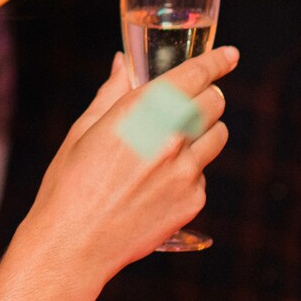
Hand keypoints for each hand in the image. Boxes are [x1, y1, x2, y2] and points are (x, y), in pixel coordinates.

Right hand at [17, 47, 235, 289]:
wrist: (73, 244)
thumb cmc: (70, 184)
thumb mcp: (84, 129)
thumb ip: (112, 93)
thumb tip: (122, 64)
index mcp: (142, 110)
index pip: (195, 74)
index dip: (217, 61)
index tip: (230, 56)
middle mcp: (171, 136)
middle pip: (215, 102)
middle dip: (207, 97)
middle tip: (191, 104)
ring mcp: (187, 171)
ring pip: (218, 137)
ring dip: (204, 132)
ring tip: (174, 146)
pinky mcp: (193, 201)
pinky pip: (204, 175)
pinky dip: (190, 172)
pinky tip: (159, 184)